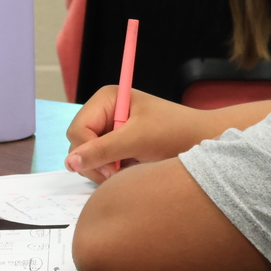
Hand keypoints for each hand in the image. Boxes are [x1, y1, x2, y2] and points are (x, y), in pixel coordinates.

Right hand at [65, 86, 207, 183]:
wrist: (200, 140)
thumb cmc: (173, 133)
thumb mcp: (137, 140)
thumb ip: (103, 150)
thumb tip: (70, 163)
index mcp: (106, 99)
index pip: (77, 130)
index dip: (88, 152)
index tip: (110, 168)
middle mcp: (104, 112)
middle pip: (77, 145)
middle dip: (95, 162)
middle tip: (119, 171)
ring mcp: (109, 130)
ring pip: (86, 158)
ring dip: (103, 169)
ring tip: (128, 169)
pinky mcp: (115, 146)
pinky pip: (99, 163)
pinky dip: (110, 171)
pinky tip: (129, 169)